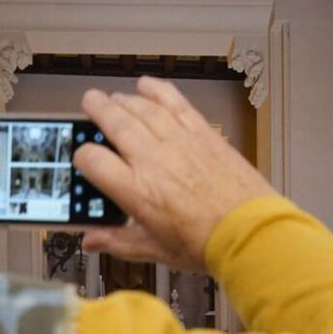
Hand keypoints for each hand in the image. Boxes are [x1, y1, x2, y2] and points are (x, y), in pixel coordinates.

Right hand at [73, 76, 275, 272]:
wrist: (249, 232)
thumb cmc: (207, 244)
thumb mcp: (155, 249)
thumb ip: (118, 241)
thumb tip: (93, 241)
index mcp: (135, 189)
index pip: (92, 160)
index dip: (82, 156)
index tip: (86, 159)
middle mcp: (152, 159)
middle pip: (114, 122)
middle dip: (97, 109)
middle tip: (90, 102)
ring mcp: (178, 142)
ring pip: (142, 108)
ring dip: (124, 99)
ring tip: (114, 97)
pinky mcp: (202, 134)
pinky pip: (175, 103)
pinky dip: (159, 91)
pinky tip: (147, 84)